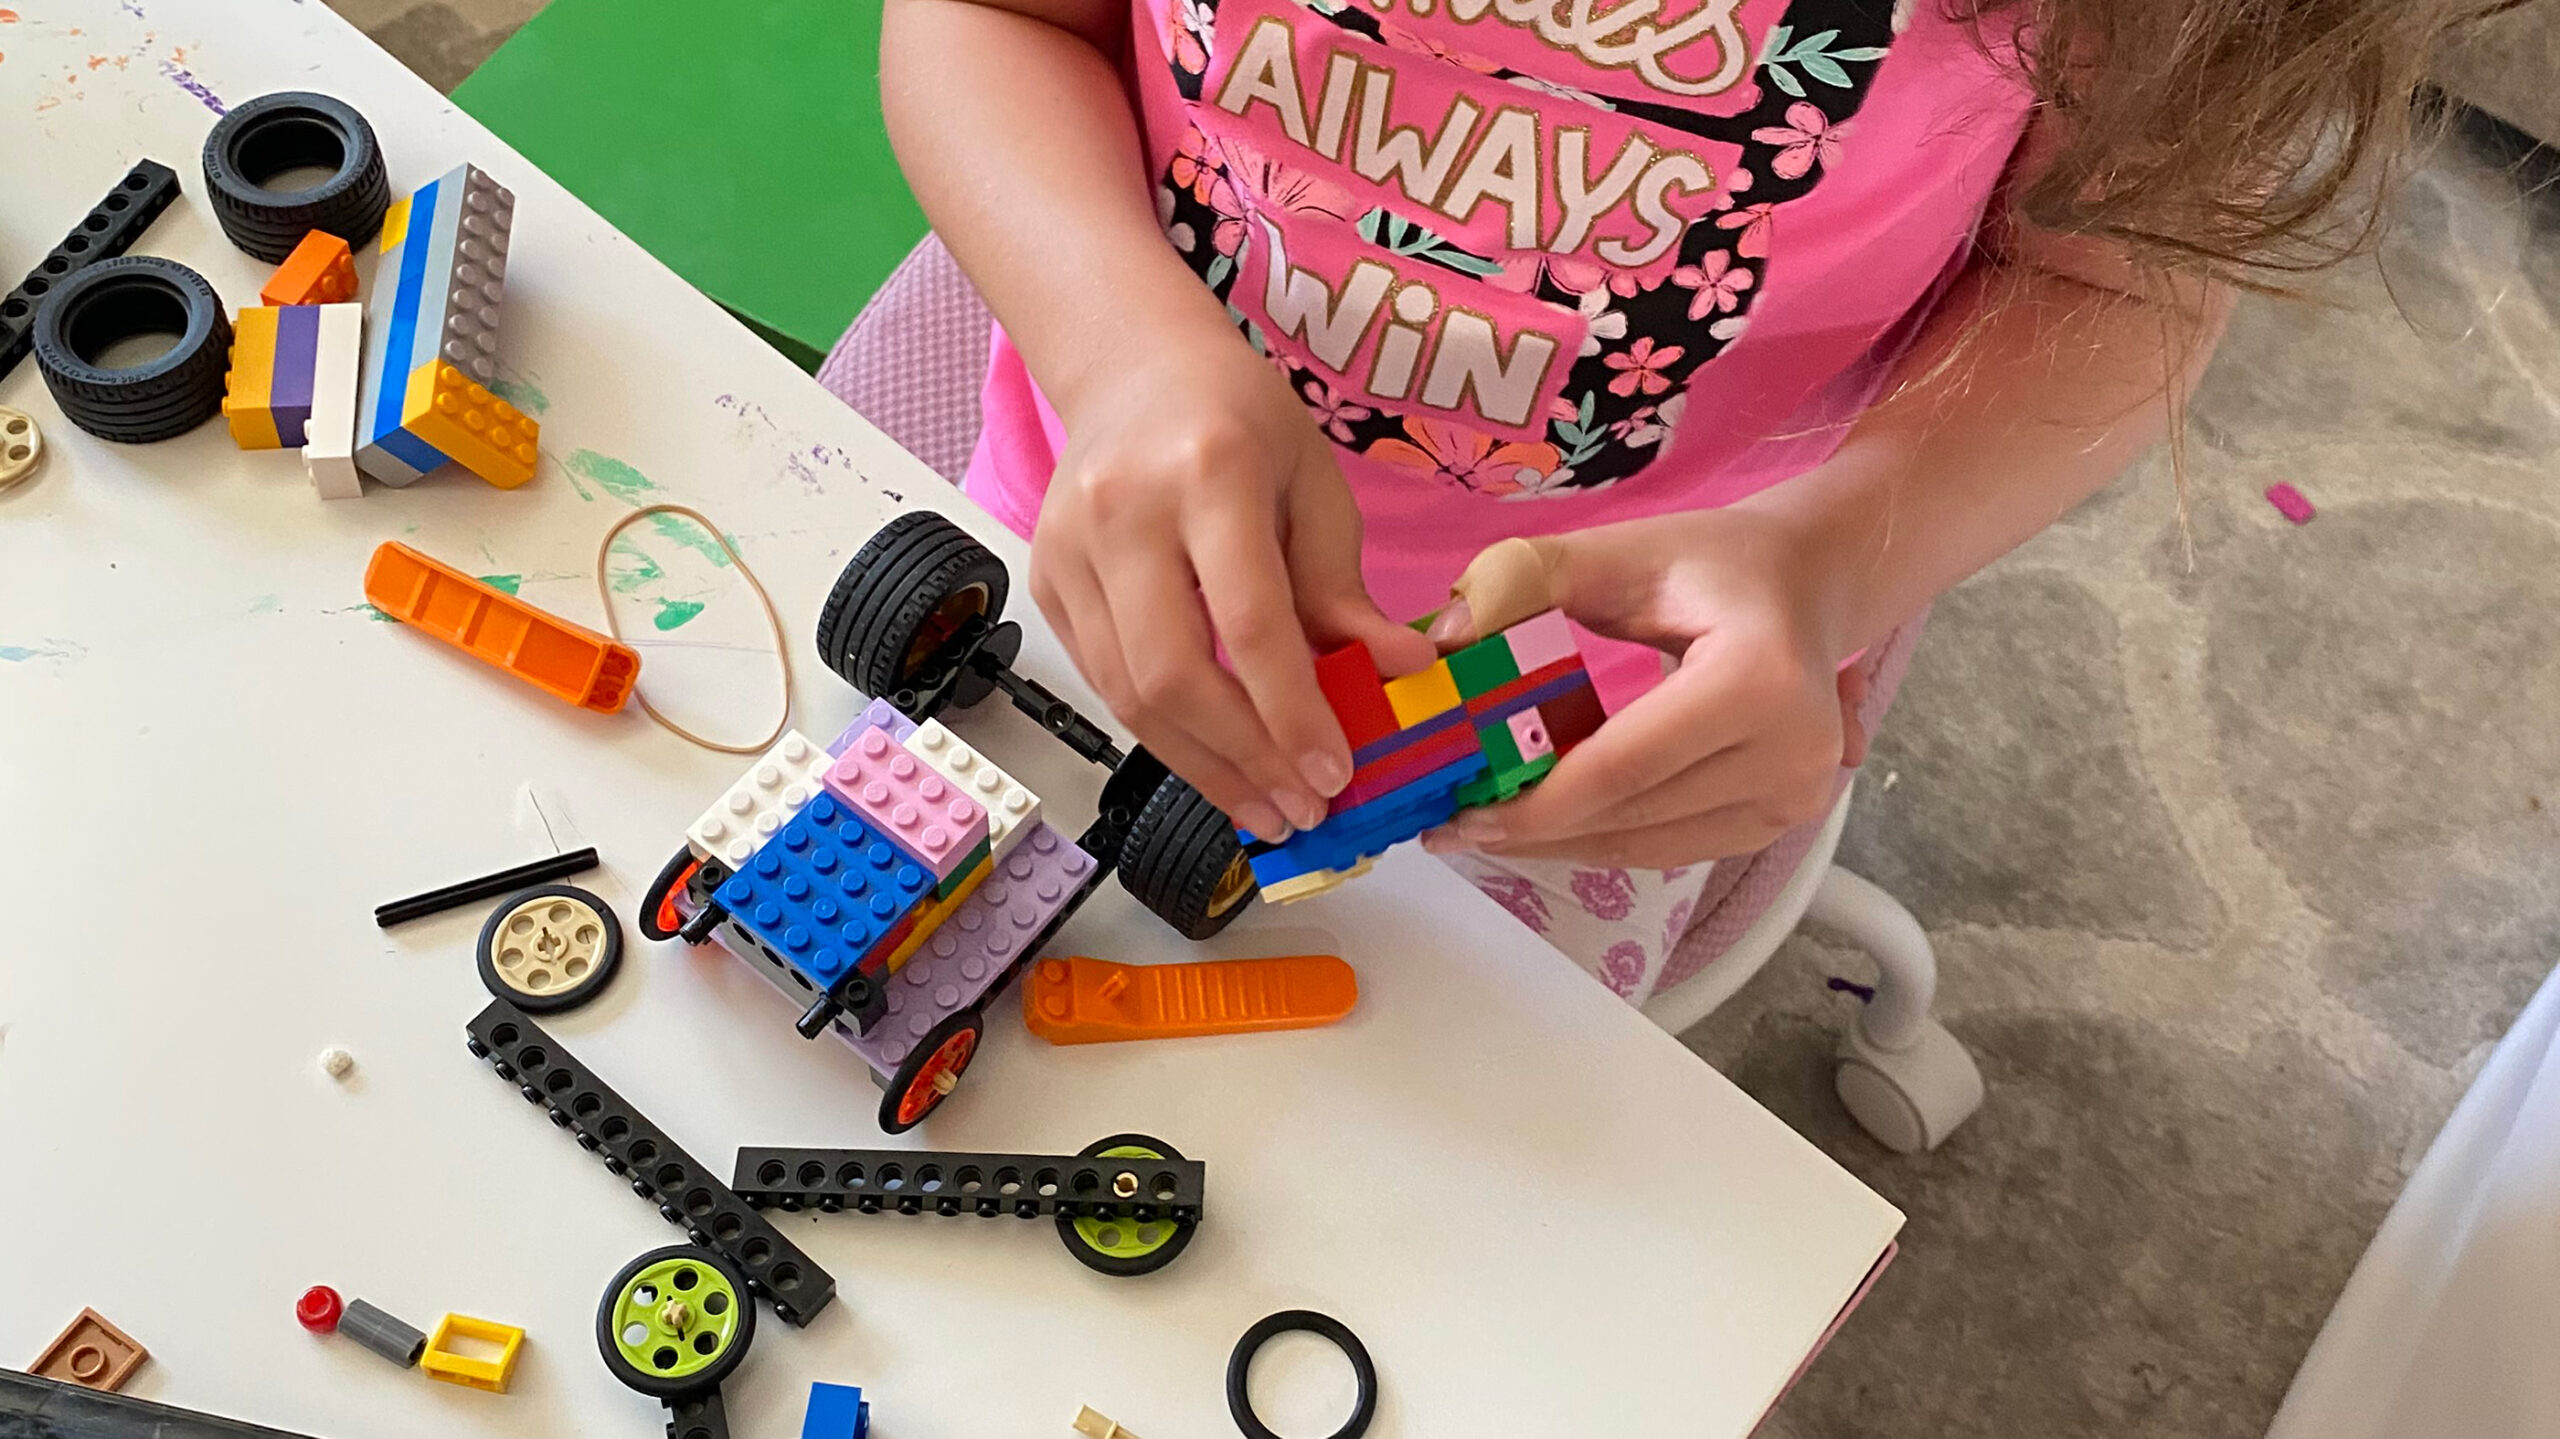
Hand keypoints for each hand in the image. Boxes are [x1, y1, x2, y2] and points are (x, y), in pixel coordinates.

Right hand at [1030, 333, 1436, 843]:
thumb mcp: (1315, 485)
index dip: (1291, 712)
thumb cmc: (1237, 419)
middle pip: (1173, 675)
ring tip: (1264, 805)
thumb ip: (1345, 588)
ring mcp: (1071, 550)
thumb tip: (1402, 672)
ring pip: (1129, 695)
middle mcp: (1125, 511)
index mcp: (1208, 472)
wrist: (1133, 368)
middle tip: (1299, 807)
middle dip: (1243, 760)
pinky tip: (1216, 762)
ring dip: (1202, 767)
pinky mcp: (1048, 583)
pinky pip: (1105, 684)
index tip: (1332, 771)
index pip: (1248, 622)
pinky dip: (1164, 737)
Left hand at [1420, 508, 1869, 866]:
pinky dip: (1609, 841)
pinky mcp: (1786, 818)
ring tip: (1490, 831)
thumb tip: (1446, 639)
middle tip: (1452, 828)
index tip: (1460, 815)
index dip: (1537, 803)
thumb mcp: (1623, 551)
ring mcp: (1797, 795)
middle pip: (1634, 817)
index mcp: (1757, 678)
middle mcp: (1791, 750)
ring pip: (1652, 847)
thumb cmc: (1716, 562)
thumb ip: (1528, 579)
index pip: (1623, 767)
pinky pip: (1677, 848)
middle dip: (1535, 830)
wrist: (1810, 585)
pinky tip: (1554, 827)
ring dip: (1565, 846)